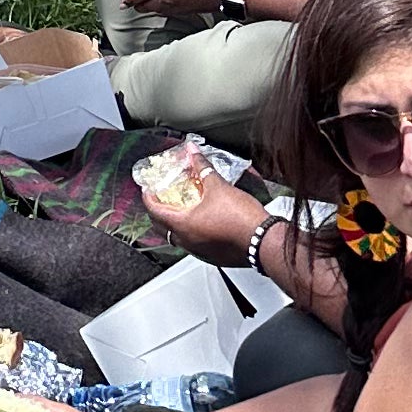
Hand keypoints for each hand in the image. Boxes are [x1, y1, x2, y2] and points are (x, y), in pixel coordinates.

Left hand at [114, 0, 229, 25]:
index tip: (122, 0)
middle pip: (144, 6)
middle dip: (135, 3)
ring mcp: (174, 7)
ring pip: (154, 10)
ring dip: (146, 6)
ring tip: (143, 0)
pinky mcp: (182, 12)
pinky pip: (164, 11)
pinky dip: (157, 8)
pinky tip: (160, 1)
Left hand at [148, 176, 271, 264]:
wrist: (264, 242)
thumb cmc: (242, 219)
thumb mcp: (218, 186)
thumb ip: (202, 168)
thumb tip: (193, 153)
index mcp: (183, 225)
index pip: (155, 211)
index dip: (148, 198)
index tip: (147, 190)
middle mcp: (188, 242)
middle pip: (162, 228)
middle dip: (159, 213)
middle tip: (161, 200)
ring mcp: (201, 253)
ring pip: (179, 239)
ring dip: (176, 224)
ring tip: (182, 209)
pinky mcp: (215, 258)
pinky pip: (195, 246)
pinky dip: (192, 234)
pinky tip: (203, 224)